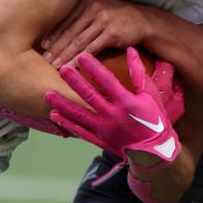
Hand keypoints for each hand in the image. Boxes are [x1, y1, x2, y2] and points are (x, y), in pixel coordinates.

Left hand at [41, 0, 151, 67]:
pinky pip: (92, 48)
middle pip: (69, 30)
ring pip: (78, 41)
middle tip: (44, 60)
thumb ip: (80, 15)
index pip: (65, 19)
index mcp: (86, 0)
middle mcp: (93, 7)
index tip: (42, 46)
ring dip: (65, 55)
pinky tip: (73, 67)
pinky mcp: (112, 33)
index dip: (53, 33)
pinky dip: (80, 59)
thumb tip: (55, 30)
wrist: (143, 20)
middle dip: (55, 47)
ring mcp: (103, 19)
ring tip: (54, 66)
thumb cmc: (115, 16)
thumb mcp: (97, 8)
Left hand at [44, 48, 181, 163]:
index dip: (94, 68)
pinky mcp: (99, 140)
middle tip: (61, 68)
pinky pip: (80, 131)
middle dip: (74, 82)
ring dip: (63, 104)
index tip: (82, 56)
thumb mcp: (151, 95)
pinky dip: (66, 124)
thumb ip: (139, 73)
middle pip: (89, 96)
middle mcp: (113, 115)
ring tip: (48, 93)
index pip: (107, 81)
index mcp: (127, 102)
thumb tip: (131, 51)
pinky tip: (53, 115)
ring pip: (79, 115)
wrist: (154, 152)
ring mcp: (104, 129)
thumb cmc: (154, 120)